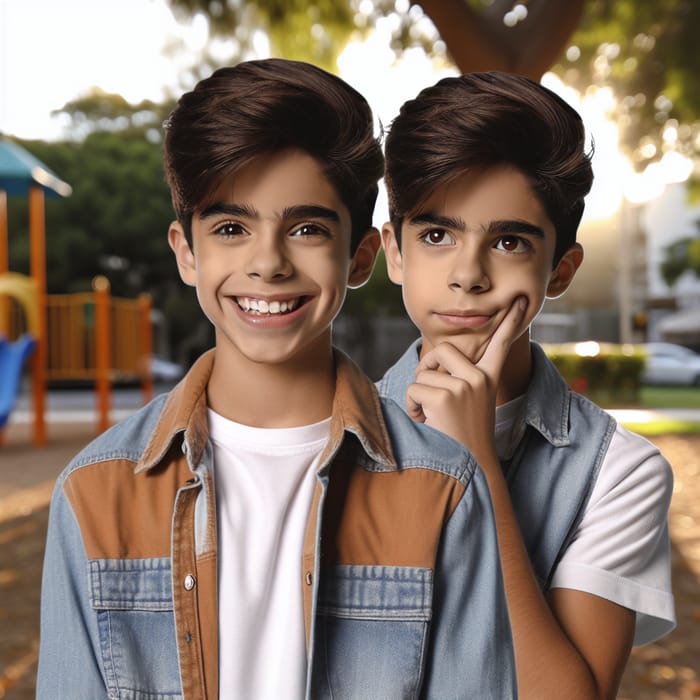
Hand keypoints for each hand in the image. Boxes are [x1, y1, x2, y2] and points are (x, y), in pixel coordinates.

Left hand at [405, 297, 525, 461]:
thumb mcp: (468, 402)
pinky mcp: (446, 397)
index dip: (510, 322)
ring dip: (418, 394)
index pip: (500, 344)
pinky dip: (412, 405)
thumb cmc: (462, 435)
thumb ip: (458, 379)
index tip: (522, 301)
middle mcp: (480, 378)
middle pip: (442, 350)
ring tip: (431, 415)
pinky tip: (425, 421)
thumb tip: (431, 362)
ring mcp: (464, 386)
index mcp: (489, 378)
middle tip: (428, 390)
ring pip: (423, 374)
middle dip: (427, 366)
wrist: (470, 467)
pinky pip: (414, 389)